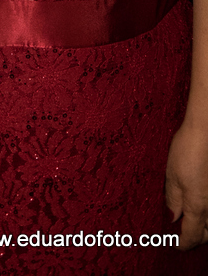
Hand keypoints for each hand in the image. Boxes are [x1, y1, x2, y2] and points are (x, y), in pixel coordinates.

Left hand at [165, 122, 207, 247]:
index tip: (176, 244)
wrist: (206, 130)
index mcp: (198, 206)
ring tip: (192, 219)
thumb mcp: (172, 175)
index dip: (183, 242)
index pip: (192, 235)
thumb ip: (173, 200)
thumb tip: (173, 218)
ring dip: (206, 225)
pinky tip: (202, 203)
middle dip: (197, 237)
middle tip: (183, 233)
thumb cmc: (188, 150)